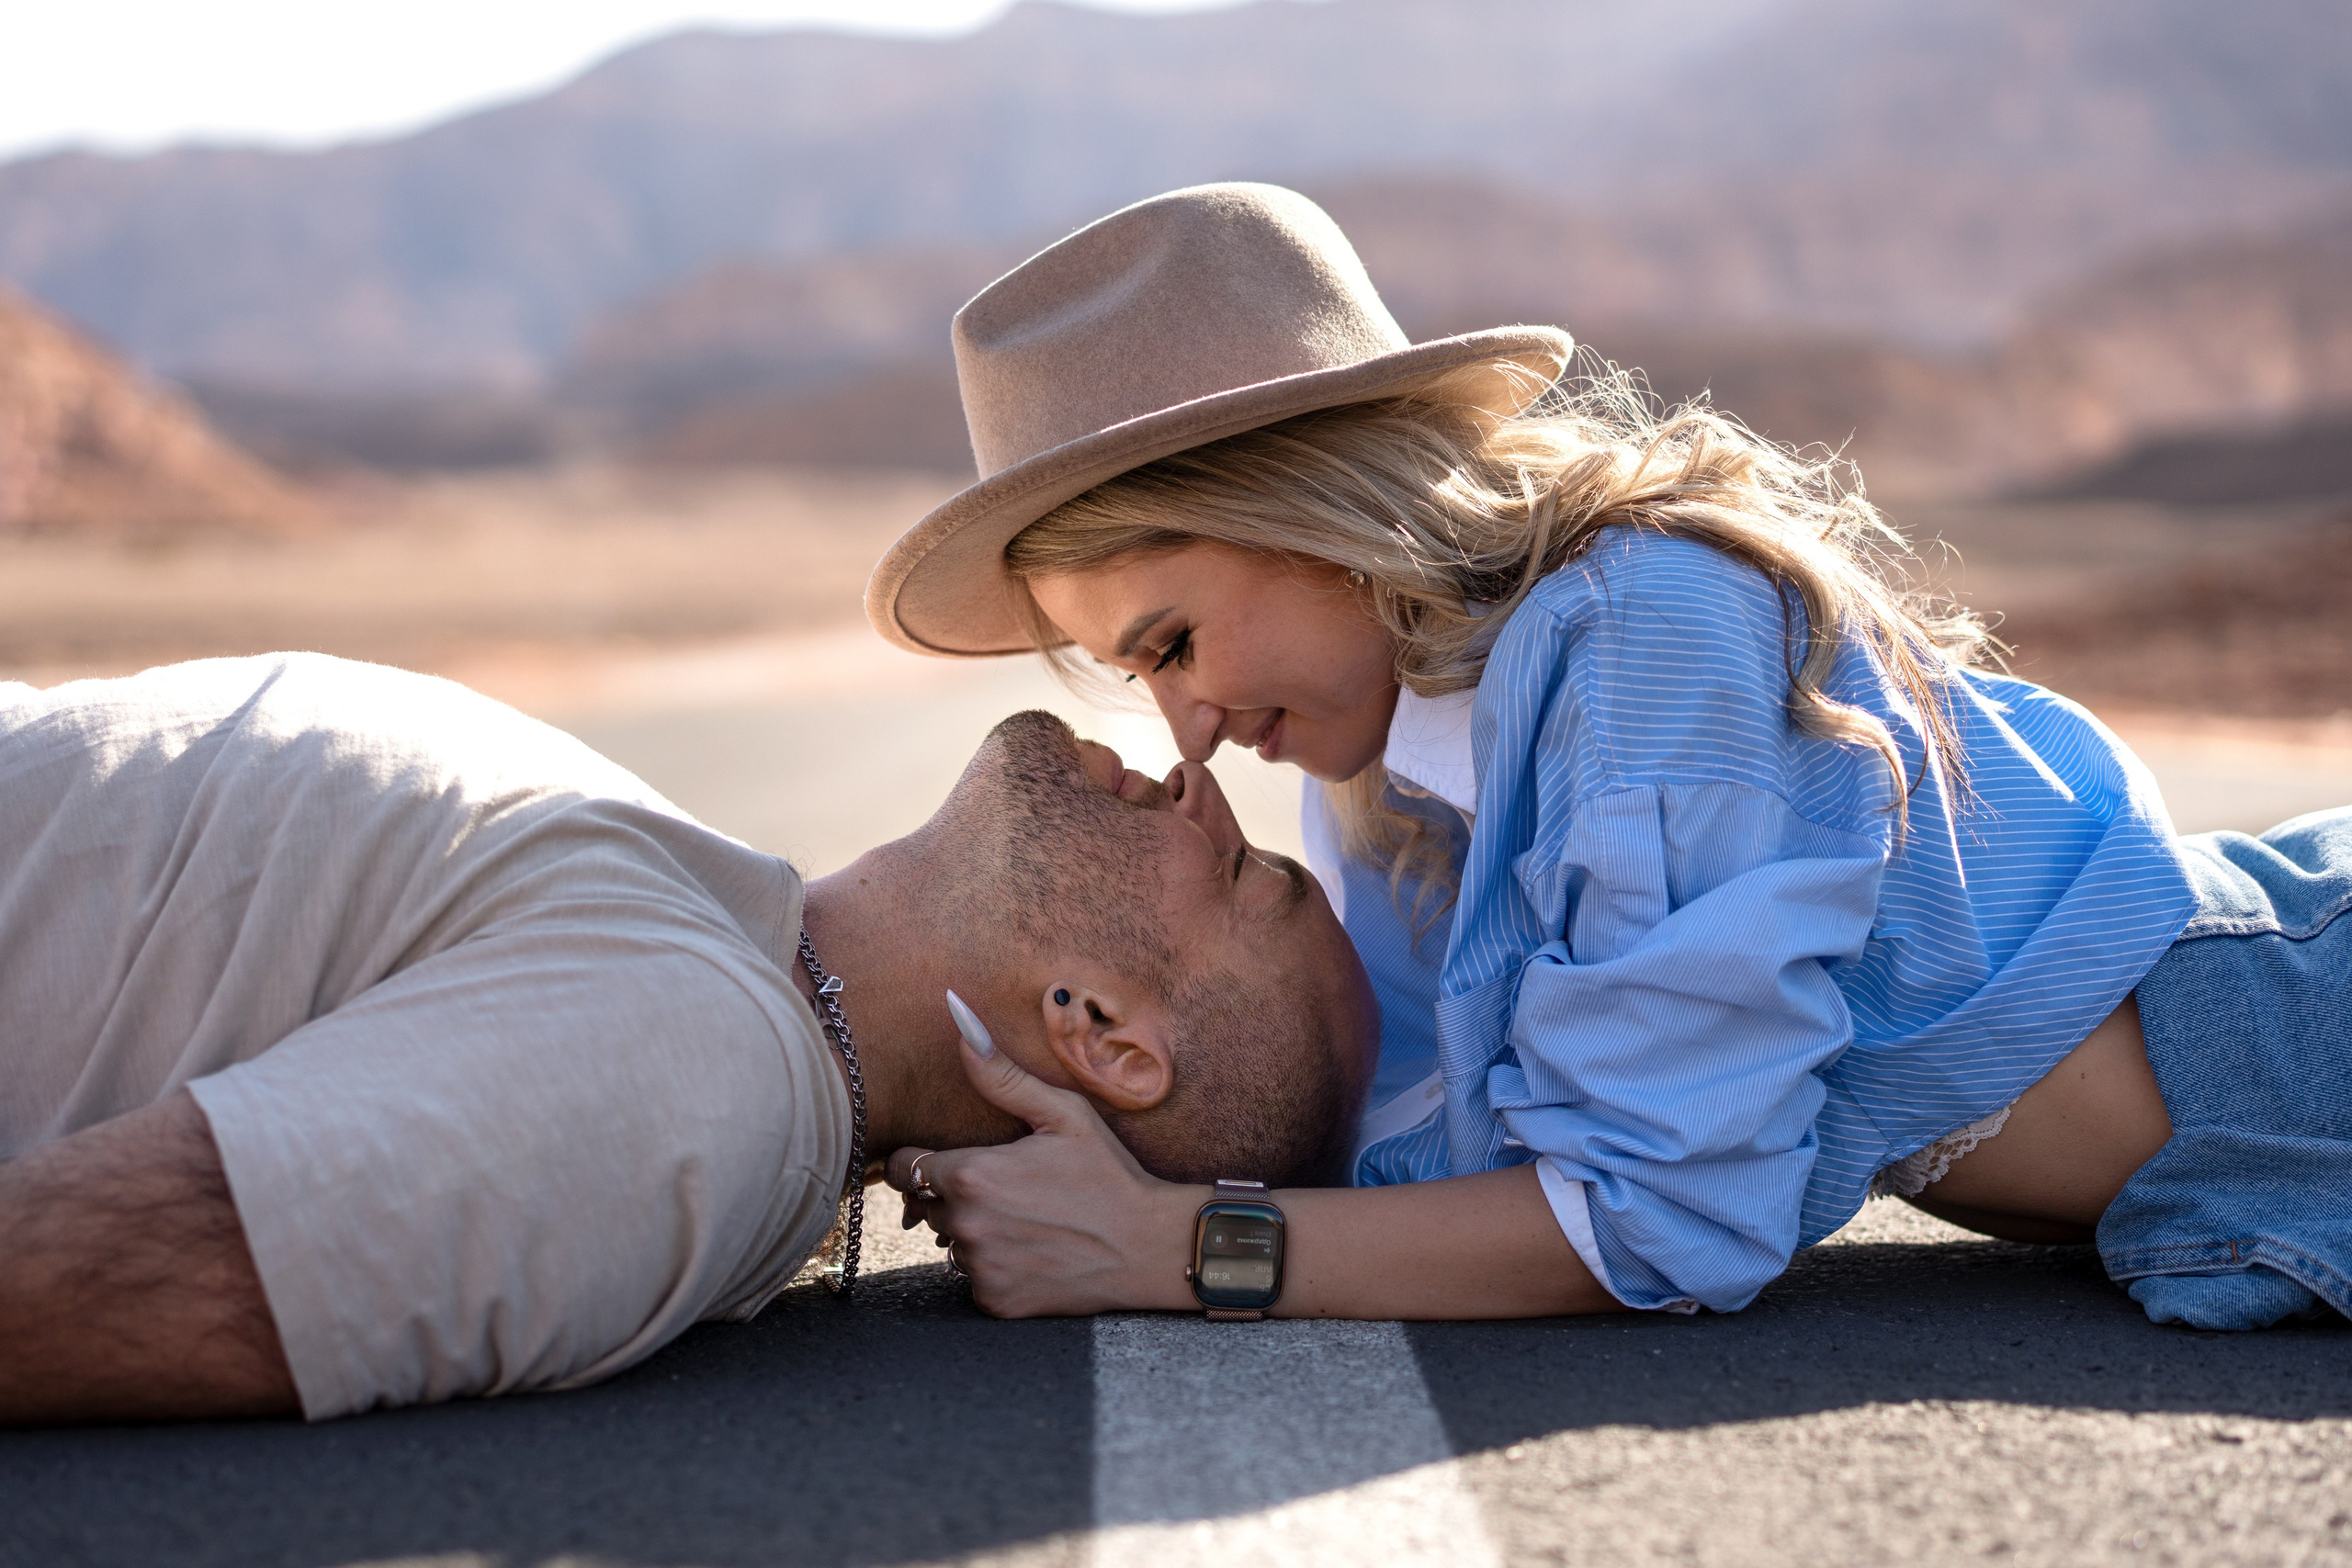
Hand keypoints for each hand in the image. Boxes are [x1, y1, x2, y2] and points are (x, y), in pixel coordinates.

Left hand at [886, 1030, 1201, 1316]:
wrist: (1149, 1246)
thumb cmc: (1108, 1173)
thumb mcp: (1062, 1114)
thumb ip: (1001, 1075)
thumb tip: (958, 1018)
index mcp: (971, 1174)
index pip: (904, 1167)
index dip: (926, 1160)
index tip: (960, 1160)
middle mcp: (965, 1225)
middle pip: (925, 1205)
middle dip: (954, 1194)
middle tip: (1010, 1188)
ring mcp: (979, 1268)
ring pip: (948, 1242)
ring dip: (973, 1230)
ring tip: (1026, 1218)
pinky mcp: (994, 1301)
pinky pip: (972, 1278)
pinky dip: (994, 1266)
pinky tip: (1034, 1250)